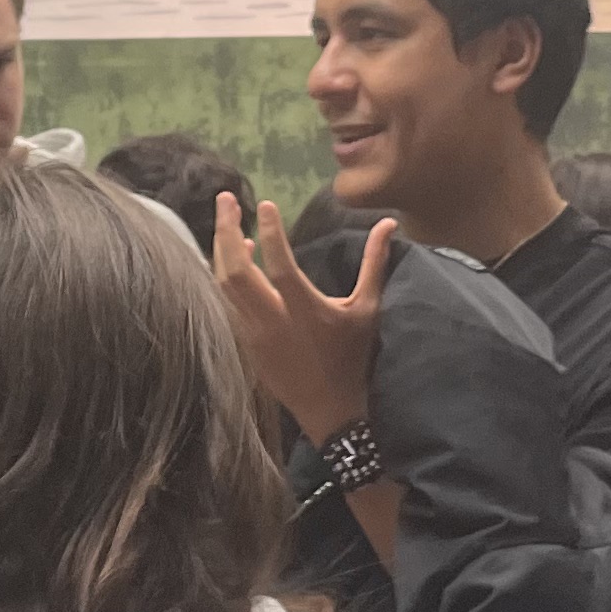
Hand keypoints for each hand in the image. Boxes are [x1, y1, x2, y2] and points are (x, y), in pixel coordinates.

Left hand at [213, 194, 390, 444]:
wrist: (330, 411)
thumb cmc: (353, 358)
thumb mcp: (368, 310)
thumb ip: (374, 264)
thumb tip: (388, 224)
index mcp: (306, 312)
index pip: (280, 266)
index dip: (272, 232)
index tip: (266, 203)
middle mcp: (274, 322)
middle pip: (236, 273)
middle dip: (226, 232)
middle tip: (226, 200)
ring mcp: (254, 334)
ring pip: (224, 287)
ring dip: (222, 251)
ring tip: (229, 222)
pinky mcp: (245, 343)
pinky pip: (227, 303)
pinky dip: (226, 276)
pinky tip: (236, 258)